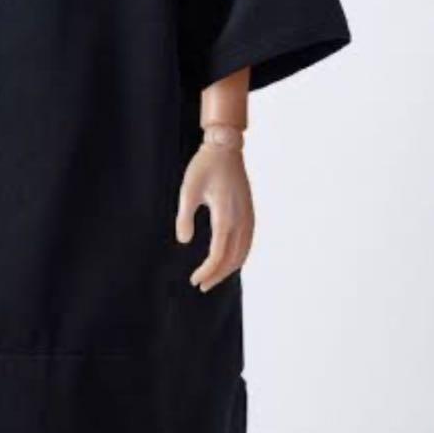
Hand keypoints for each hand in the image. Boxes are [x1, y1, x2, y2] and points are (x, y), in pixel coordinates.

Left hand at [174, 141, 254, 291]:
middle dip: (217, 275)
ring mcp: (248, 217)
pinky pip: (248, 243)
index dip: (207, 271)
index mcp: (225, 217)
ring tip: (213, 277)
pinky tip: (229, 259)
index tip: (194, 280)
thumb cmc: (204, 166)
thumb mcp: (188, 190)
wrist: (225, 148)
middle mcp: (241, 220)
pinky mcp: (249, 212)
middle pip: (233, 259)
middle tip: (201, 285)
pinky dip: (239, 257)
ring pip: (243, 253)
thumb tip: (183, 241)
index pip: (218, 255)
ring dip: (229, 268)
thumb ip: (185, 217)